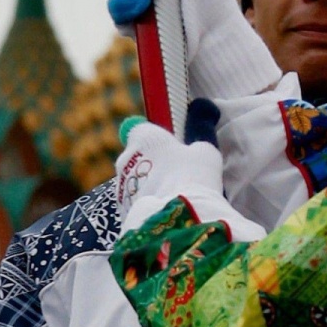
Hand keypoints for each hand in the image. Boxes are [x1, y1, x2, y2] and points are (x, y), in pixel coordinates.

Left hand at [114, 102, 265, 241]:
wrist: (178, 221)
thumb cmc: (194, 177)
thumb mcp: (205, 150)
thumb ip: (201, 127)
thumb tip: (204, 106)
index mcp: (142, 137)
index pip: (141, 129)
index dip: (158, 139)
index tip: (174, 150)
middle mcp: (125, 159)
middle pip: (138, 158)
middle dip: (154, 165)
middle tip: (179, 177)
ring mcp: (121, 187)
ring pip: (136, 182)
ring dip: (150, 187)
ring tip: (175, 200)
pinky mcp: (122, 212)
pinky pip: (136, 204)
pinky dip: (148, 206)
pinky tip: (166, 215)